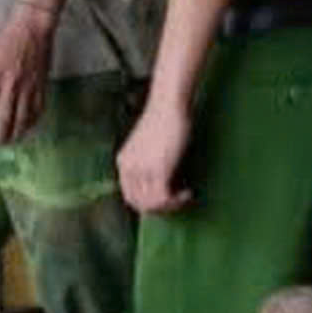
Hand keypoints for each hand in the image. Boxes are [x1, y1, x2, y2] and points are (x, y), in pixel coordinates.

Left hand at [0, 5, 54, 142]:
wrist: (32, 27)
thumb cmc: (4, 38)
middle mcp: (10, 86)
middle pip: (4, 120)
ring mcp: (28, 88)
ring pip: (22, 119)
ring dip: (16, 133)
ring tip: (11, 140)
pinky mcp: (41, 86)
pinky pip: (38, 110)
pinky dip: (33, 122)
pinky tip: (28, 127)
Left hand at [117, 96, 195, 212]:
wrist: (169, 104)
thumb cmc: (165, 119)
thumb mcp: (150, 144)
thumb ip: (148, 161)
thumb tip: (162, 179)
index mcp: (123, 162)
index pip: (130, 196)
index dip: (149, 203)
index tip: (168, 198)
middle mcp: (128, 167)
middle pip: (138, 203)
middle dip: (160, 208)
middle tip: (178, 201)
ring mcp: (142, 169)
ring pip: (151, 204)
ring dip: (170, 206)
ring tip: (185, 197)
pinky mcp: (158, 169)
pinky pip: (163, 198)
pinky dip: (176, 201)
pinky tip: (188, 193)